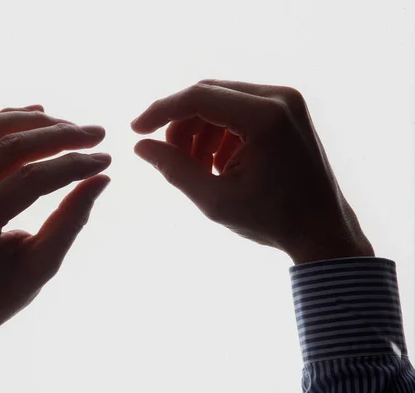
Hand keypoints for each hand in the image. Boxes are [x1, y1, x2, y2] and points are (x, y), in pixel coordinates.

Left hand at [0, 106, 111, 359]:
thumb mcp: (42, 266)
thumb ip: (71, 220)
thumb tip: (101, 179)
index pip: (30, 178)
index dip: (73, 165)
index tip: (106, 160)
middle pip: (8, 144)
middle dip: (59, 134)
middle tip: (97, 134)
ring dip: (33, 122)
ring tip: (71, 126)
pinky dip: (6, 121)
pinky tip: (36, 117)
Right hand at [131, 80, 373, 263]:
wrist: (322, 230)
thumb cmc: (272, 220)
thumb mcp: (214, 199)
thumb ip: (174, 168)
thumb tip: (140, 147)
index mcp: (264, 117)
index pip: (198, 97)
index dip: (161, 111)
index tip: (136, 130)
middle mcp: (279, 98)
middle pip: (208, 94)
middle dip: (180, 124)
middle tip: (168, 156)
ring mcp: (286, 100)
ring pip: (221, 100)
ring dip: (199, 130)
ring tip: (197, 167)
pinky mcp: (287, 109)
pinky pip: (238, 108)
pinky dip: (219, 131)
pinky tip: (219, 163)